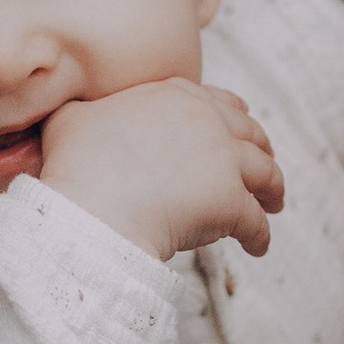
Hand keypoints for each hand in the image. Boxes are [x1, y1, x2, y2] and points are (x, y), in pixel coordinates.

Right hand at [38, 78, 283, 261]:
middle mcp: (206, 120)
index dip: (232, 116)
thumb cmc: (77, 166)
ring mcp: (223, 160)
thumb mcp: (70, 119)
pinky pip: (256, 222)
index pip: (216, 101)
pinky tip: (258, 247)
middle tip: (263, 168)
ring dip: (273, 188)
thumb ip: (83, 108)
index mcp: (173, 96)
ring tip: (273, 204)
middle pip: (250, 132)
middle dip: (261, 149)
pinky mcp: (232, 201)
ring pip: (266, 172)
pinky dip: (261, 235)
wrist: (91, 209)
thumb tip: (78, 111)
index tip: (239, 127)